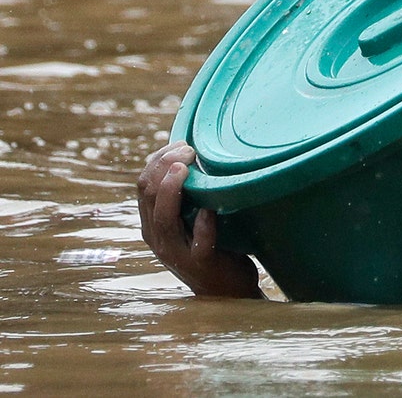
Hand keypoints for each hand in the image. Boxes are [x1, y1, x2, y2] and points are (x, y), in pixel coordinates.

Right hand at [137, 141, 262, 297]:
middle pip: (148, 195)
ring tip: (185, 169)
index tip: (181, 143)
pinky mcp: (201, 264)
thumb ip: (188, 193)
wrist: (227, 290)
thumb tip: (196, 153)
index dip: (158, 159)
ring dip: (173, 190)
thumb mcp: (192, 216)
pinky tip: (209, 210)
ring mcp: (177, 252)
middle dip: (164, 166)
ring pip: (164, 219)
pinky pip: (198, 243)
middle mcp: (158, 236)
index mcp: (153, 221)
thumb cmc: (214, 245)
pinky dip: (203, 225)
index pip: (143, 184)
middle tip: (188, 150)